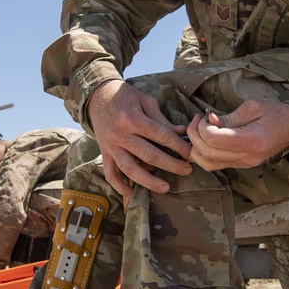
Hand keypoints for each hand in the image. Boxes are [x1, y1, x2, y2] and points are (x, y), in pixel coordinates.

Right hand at [87, 80, 192, 196]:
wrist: (97, 96)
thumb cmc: (125, 97)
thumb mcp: (145, 101)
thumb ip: (162, 119)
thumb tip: (181, 132)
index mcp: (132, 118)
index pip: (160, 135)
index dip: (178, 146)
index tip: (191, 154)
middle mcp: (120, 134)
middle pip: (148, 155)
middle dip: (170, 165)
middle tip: (187, 171)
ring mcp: (110, 146)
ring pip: (130, 169)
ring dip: (148, 181)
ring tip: (165, 187)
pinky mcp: (104, 153)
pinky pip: (109, 173)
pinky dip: (119, 185)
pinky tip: (131, 192)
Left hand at [187, 98, 288, 171]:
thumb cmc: (275, 112)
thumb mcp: (253, 106)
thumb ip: (230, 117)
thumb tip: (209, 121)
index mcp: (253, 140)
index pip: (215, 141)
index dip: (202, 128)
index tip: (204, 116)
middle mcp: (248, 157)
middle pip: (208, 154)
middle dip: (195, 136)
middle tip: (197, 120)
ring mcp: (245, 163)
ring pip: (209, 164)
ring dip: (196, 147)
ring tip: (198, 129)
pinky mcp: (241, 165)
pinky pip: (216, 164)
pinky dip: (204, 153)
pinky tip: (205, 138)